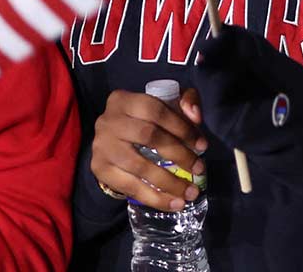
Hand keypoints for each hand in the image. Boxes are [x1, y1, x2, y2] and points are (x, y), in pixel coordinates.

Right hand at [90, 87, 206, 210]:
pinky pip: (129, 187)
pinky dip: (154, 197)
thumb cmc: (146, 118)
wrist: (113, 138)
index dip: (183, 128)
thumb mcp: (166, 102)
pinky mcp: (99, 170)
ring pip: (139, 166)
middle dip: (179, 155)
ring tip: (189, 193)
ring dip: (168, 183)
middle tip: (199, 169)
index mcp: (125, 99)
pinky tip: (173, 203)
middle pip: (149, 137)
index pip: (158, 111)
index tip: (203, 145)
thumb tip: (195, 116)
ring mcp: (102, 147)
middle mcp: (108, 121)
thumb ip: (186, 101)